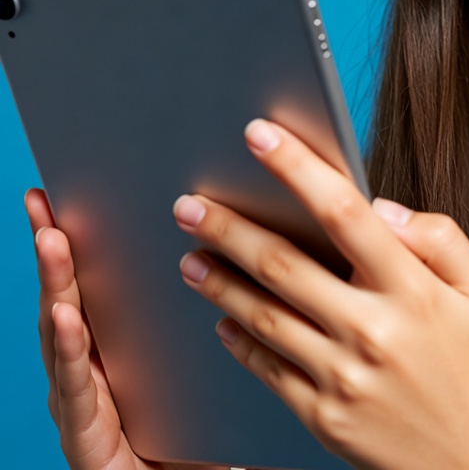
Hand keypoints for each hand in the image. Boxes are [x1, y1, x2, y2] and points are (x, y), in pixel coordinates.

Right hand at [25, 188, 224, 469]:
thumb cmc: (202, 431)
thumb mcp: (211, 362)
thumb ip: (228, 312)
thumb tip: (271, 247)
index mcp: (120, 344)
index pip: (98, 278)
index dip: (82, 234)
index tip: (70, 188)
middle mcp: (95, 366)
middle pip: (72, 294)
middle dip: (54, 246)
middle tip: (42, 199)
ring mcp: (83, 399)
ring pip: (64, 332)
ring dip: (55, 283)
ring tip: (50, 239)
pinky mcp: (87, 436)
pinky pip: (78, 386)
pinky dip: (70, 348)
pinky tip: (67, 314)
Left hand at [173, 120, 468, 469]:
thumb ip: (441, 239)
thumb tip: (383, 208)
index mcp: (414, 292)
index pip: (344, 213)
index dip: (299, 168)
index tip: (262, 137)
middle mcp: (372, 331)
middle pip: (285, 264)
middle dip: (230, 227)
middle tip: (190, 204)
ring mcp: (343, 378)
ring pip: (264, 315)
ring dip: (221, 280)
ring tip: (191, 255)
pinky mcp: (324, 417)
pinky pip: (269, 369)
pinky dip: (240, 339)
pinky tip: (223, 317)